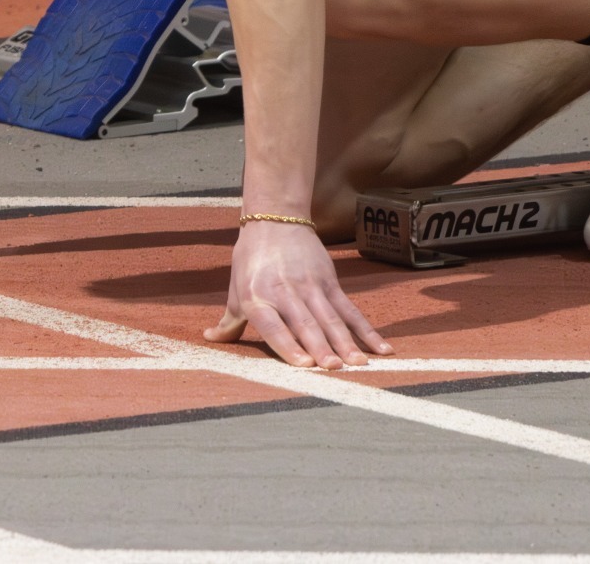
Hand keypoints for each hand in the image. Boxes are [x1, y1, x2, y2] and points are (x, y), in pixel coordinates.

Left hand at [205, 220, 391, 367]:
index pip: (274, 326)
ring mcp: (311, 286)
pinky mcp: (330, 281)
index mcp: (258, 298)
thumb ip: (228, 321)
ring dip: (346, 342)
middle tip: (334, 368)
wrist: (275, 220)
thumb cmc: (251, 260)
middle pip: (306, 323)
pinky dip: (366, 329)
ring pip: (331, 318)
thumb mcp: (236, 290)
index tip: (303, 364)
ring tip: (358, 363)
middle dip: (322, 347)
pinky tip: (380, 347)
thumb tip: (210, 340)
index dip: (288, 345)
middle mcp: (285, 292)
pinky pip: (350, 310)